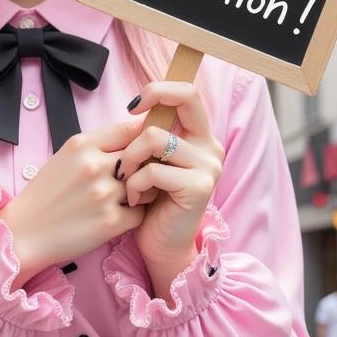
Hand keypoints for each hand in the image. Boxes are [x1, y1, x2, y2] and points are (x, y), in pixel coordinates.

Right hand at [0, 121, 146, 286]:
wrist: (24, 233)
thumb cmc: (46, 194)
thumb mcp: (65, 157)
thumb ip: (97, 146)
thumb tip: (133, 135)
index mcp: (82, 145)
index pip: (130, 129)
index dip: (141, 139)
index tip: (142, 148)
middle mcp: (94, 165)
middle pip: (141, 156)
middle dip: (144, 166)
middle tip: (139, 176)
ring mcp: (103, 194)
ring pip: (146, 185)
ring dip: (142, 192)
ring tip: (128, 197)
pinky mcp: (110, 221)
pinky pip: (140, 213)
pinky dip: (134, 215)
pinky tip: (119, 215)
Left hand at [116, 82, 223, 267]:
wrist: (161, 246)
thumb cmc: (150, 202)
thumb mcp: (150, 161)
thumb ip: (149, 135)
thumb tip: (135, 108)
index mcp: (199, 136)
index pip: (187, 92)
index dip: (158, 90)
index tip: (132, 107)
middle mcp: (210, 146)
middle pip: (182, 101)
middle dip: (147, 111)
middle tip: (126, 145)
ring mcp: (208, 166)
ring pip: (156, 137)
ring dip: (130, 159)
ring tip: (126, 180)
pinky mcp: (199, 187)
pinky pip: (154, 171)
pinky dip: (134, 184)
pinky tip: (134, 200)